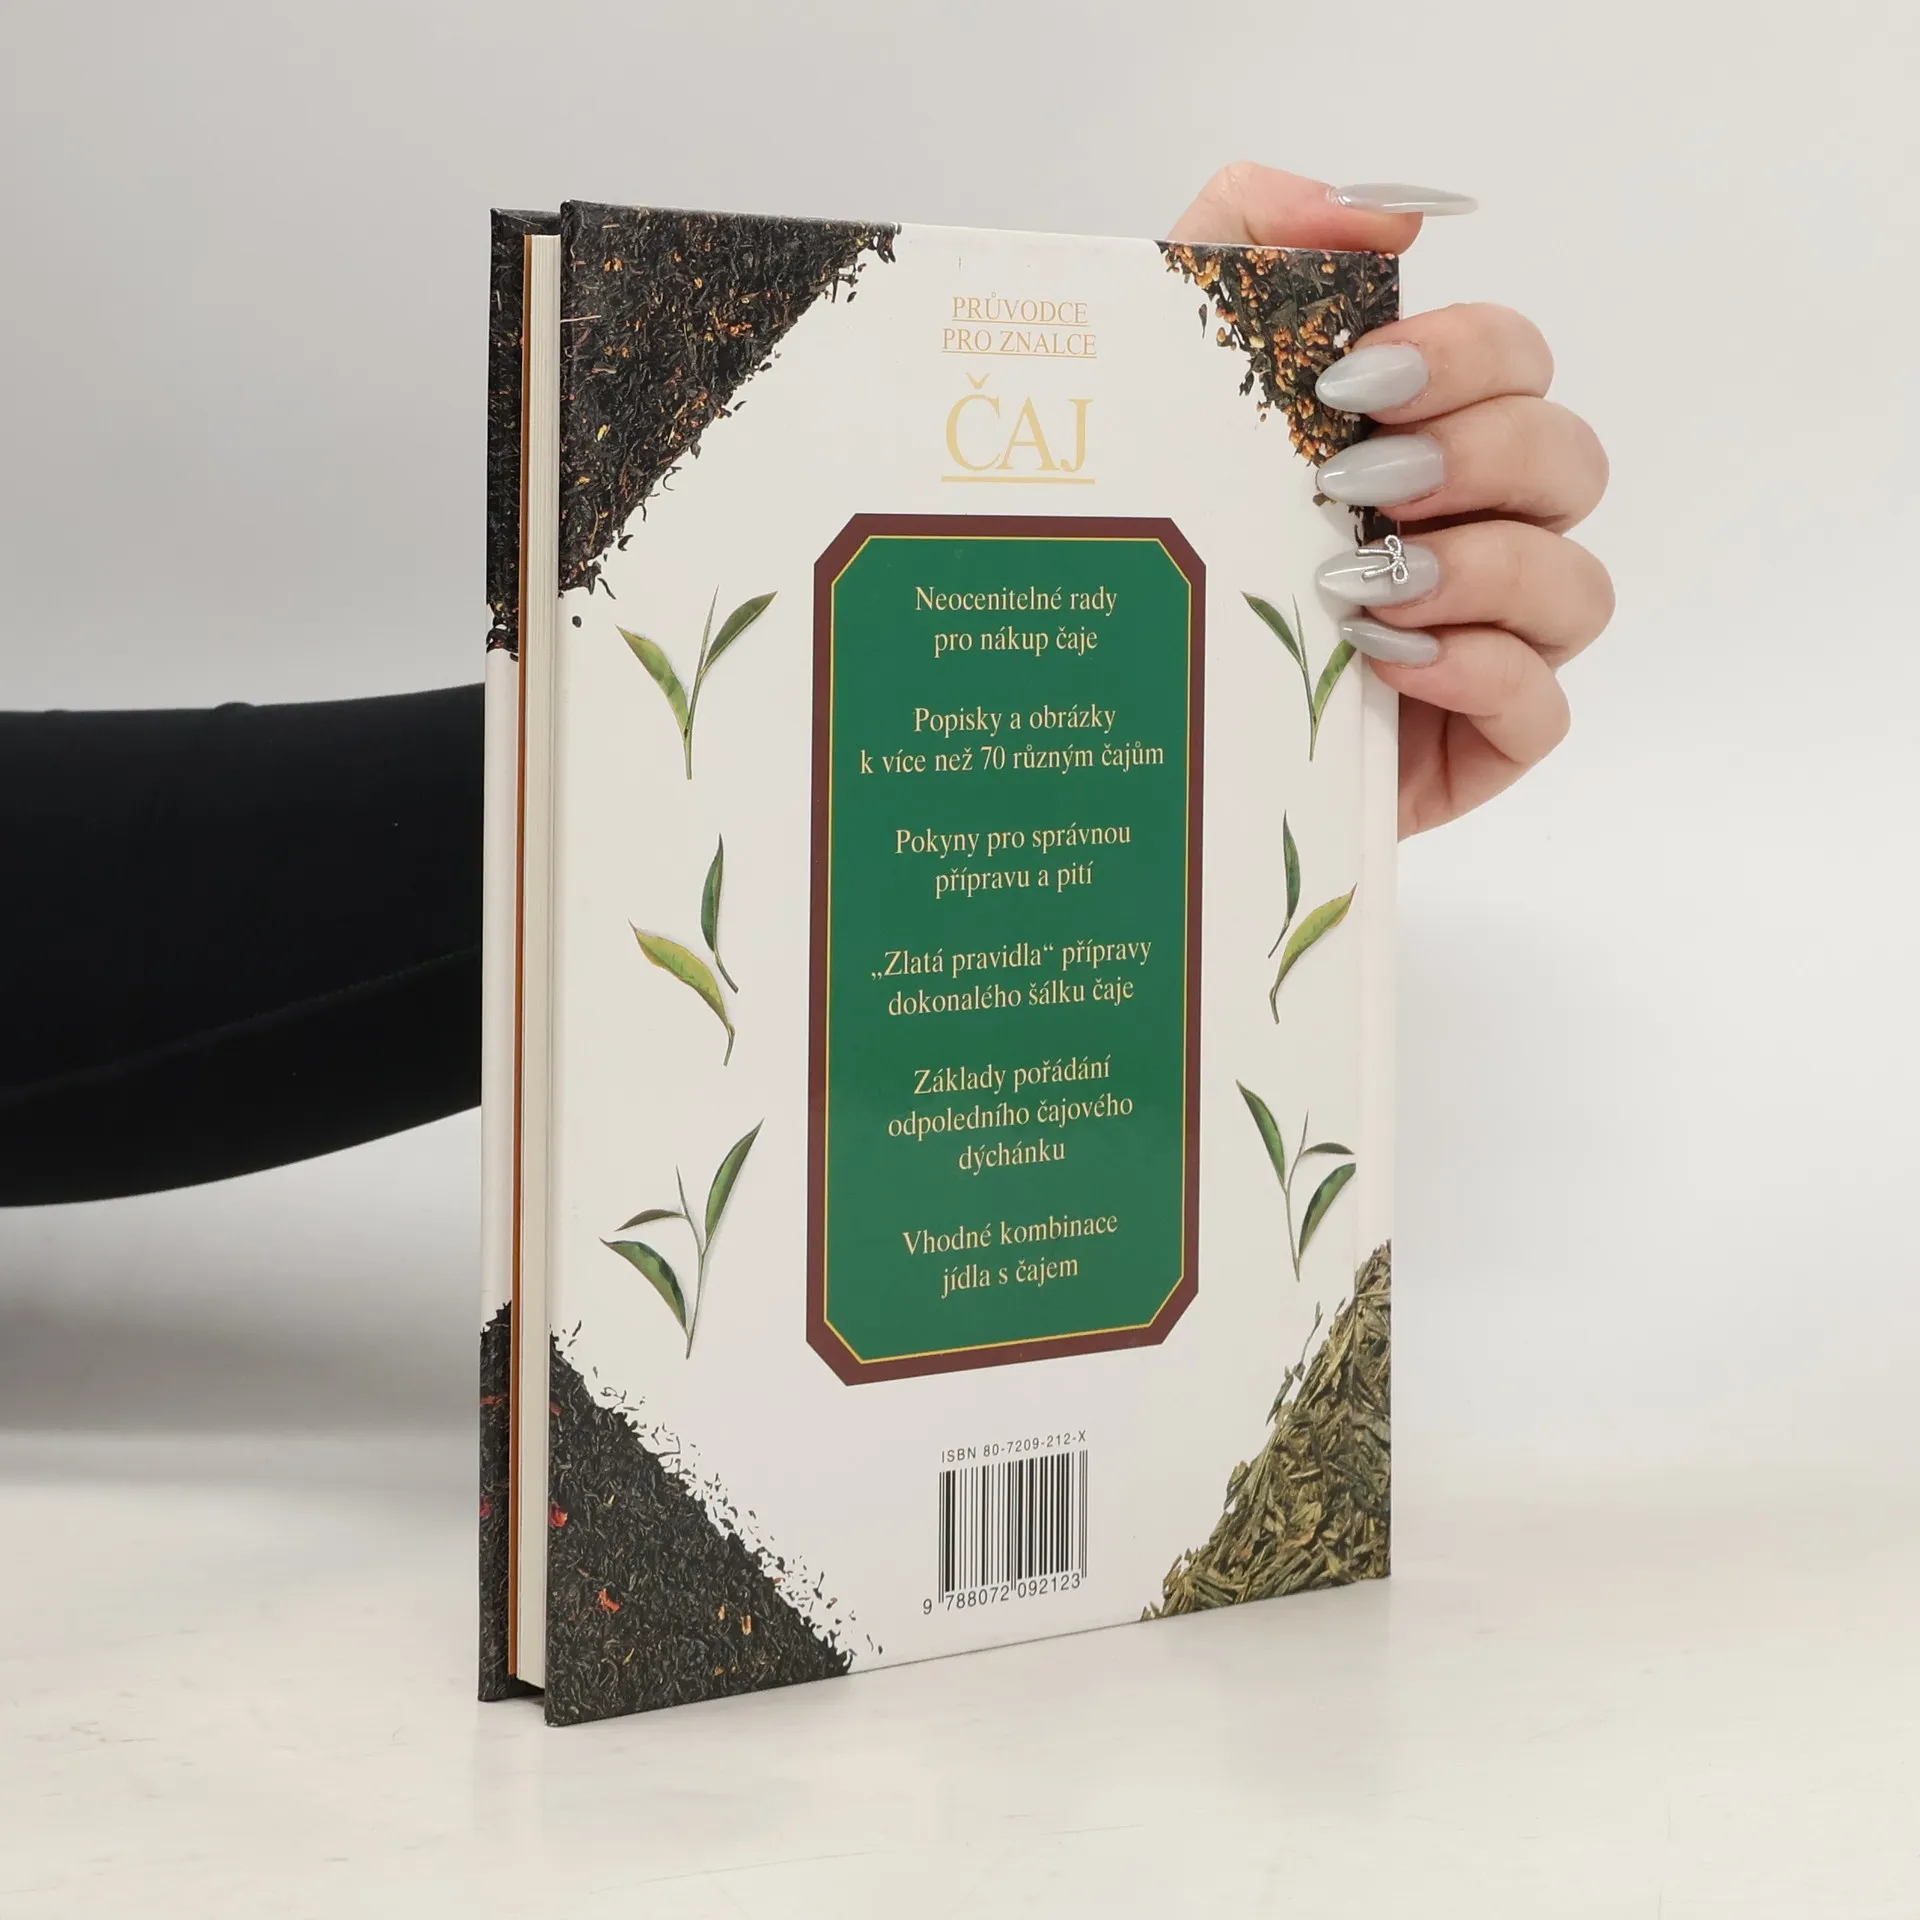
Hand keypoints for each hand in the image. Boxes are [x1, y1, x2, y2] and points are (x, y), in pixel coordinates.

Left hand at [1169, 164, 1611, 835]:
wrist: (1113, 713)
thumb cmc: (1159, 543)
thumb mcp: (1166, 376)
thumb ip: (1246, 242)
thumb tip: (1379, 218)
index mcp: (1425, 440)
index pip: (1517, 362)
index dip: (1468, 356)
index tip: (1353, 385)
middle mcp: (1477, 531)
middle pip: (1570, 462)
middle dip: (1477, 457)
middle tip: (1356, 485)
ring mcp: (1488, 643)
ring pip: (1578, 589)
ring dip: (1483, 571)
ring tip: (1363, 586)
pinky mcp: (1476, 745)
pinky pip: (1544, 709)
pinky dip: (1483, 676)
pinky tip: (1387, 665)